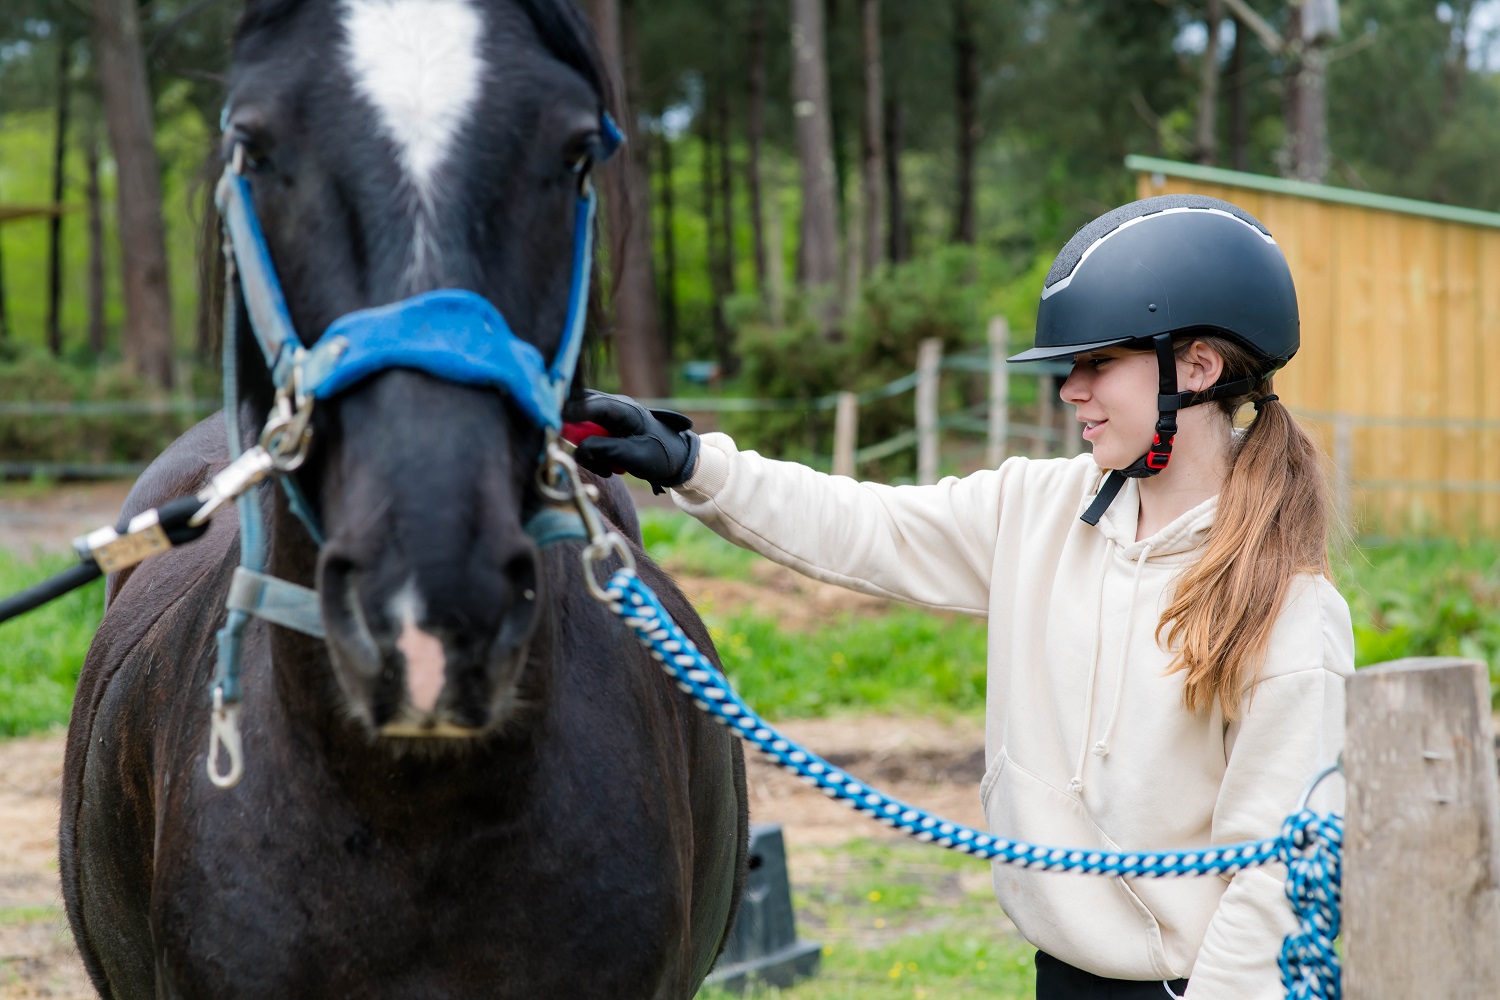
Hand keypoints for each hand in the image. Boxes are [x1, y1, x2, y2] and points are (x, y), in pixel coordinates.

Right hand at [562, 390, 699, 493]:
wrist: (677, 461)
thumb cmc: (660, 456)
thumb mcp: (633, 456)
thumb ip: (603, 450)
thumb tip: (577, 449)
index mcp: (626, 409)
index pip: (592, 404)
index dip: (571, 411)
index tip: (553, 420)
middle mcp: (615, 407)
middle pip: (580, 406)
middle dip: (573, 428)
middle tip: (567, 444)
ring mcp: (610, 417)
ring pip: (582, 426)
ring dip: (588, 450)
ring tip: (606, 469)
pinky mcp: (607, 429)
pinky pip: (589, 438)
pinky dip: (594, 454)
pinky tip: (609, 468)